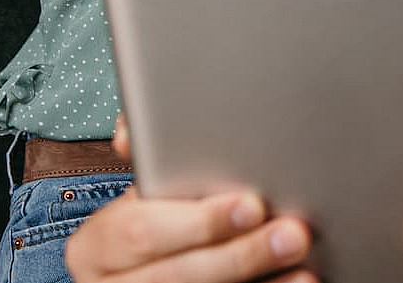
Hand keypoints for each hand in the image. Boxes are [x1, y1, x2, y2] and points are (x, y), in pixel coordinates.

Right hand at [64, 116, 313, 282]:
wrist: (133, 272)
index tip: (251, 206)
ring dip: (260, 282)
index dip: (200, 222)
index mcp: (98, 245)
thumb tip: (127, 134)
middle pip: (178, 275)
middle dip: (241, 255)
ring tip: (304, 269)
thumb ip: (147, 155)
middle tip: (293, 233)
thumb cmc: (152, 219)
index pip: (142, 232)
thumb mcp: (142, 189)